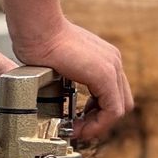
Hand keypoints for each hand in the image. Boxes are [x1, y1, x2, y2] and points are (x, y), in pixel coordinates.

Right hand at [11, 19, 133, 142]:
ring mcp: (112, 67)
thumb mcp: (61, 61)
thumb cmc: (39, 41)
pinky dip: (98, 124)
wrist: (36, 28)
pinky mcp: (105, 75)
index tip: (79, 120)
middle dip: (100, 119)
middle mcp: (113, 61)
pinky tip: (80, 127)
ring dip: (99, 124)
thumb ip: (69, 75)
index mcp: (104, 58)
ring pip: (119, 109)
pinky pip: (112, 111)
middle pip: (121, 102)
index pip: (113, 93)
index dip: (98, 111)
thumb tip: (60, 91)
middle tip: (79, 127)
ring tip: (78, 130)